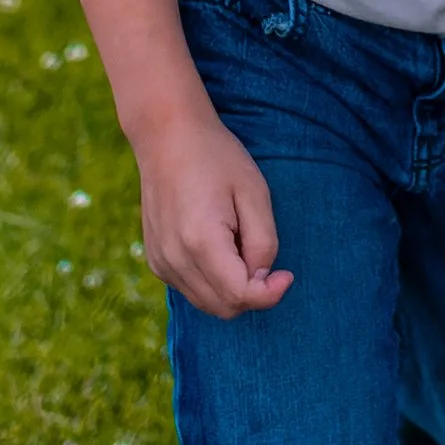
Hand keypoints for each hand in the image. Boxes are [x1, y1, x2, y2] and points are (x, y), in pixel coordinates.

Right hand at [134, 106, 294, 318]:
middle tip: (266, 258)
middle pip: (224, 308)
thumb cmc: (217, 158)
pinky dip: (212, 282)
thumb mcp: (254, 192)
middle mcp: (174, 259)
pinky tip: (219, 245)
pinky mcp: (156, 261)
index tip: (287, 275)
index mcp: (201, 241)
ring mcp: (161, 263)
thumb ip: (263, 242)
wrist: (167, 137)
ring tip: (239, 243)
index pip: (240, 295)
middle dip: (253, 294)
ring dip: (232, 289)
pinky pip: (191, 289)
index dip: (270, 294)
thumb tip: (262, 278)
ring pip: (207, 303)